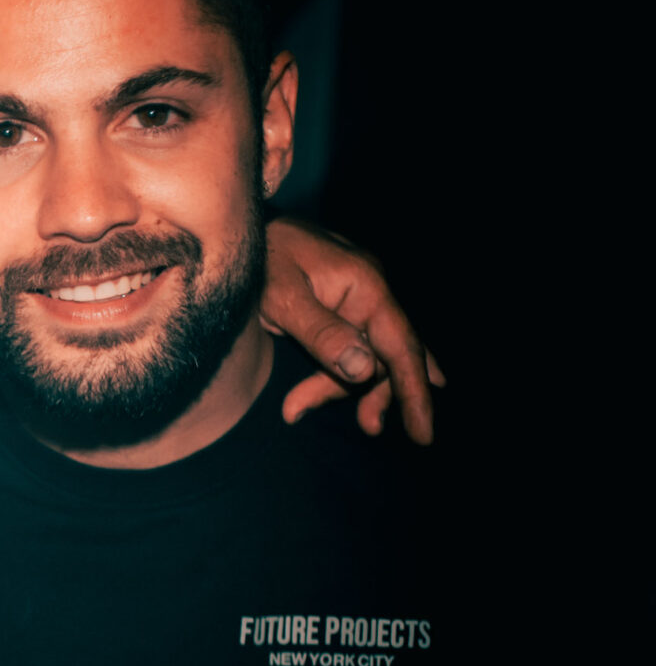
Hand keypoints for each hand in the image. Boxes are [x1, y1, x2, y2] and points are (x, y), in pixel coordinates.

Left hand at [261, 215, 445, 443]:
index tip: (423, 433)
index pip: (402, 346)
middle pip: (387, 356)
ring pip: (367, 356)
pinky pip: (352, 347)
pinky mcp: (339, 307)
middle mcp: (370, 292)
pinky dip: (337, 373)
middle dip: (374, 394)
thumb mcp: (282, 297)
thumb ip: (322, 332)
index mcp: (367, 286)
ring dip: (340, 387)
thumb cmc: (260, 258)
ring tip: (296, 408)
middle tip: (366, 427)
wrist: (242, 232)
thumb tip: (363, 370)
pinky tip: (331, 397)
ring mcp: (357, 299)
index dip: (414, 391)